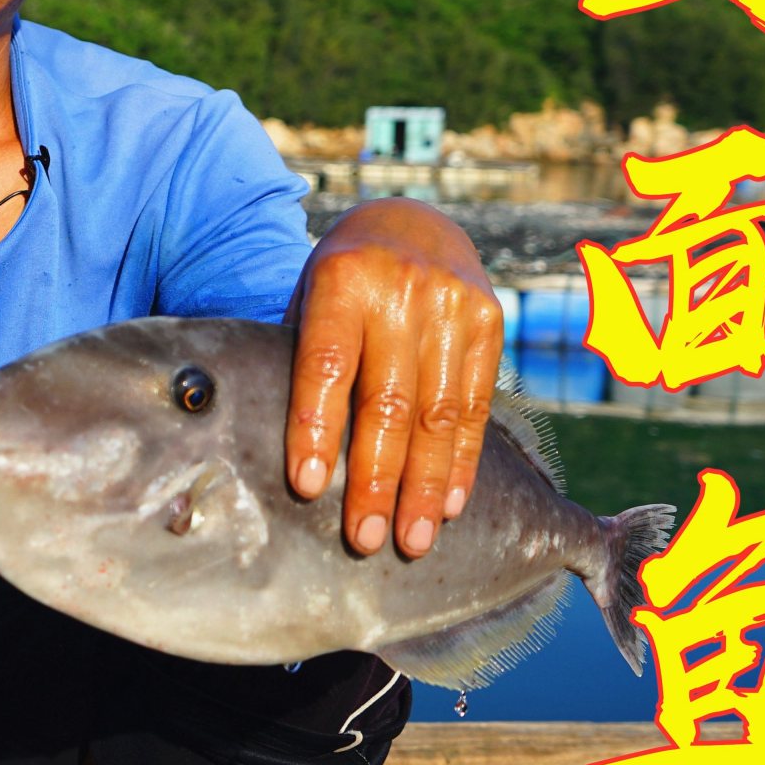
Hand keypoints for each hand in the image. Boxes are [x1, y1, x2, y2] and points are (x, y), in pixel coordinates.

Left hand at [282, 199, 502, 558]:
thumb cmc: (342, 281)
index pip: (326, 366)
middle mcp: (401, 290)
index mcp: (341, 281)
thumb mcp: (309, 298)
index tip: (309, 489)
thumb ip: (300, 360)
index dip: (317, 430)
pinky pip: (476, 405)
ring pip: (439, 413)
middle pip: (389, 400)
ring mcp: (452, 305)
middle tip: (366, 539)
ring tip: (411, 540)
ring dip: (425, 486)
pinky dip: (462, 462)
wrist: (412, 224)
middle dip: (378, 479)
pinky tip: (449, 505)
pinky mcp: (490, 322)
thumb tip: (273, 453)